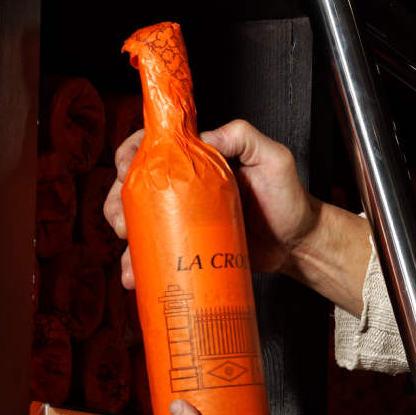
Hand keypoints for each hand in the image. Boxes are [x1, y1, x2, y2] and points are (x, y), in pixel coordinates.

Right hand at [104, 119, 369, 312]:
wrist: (298, 244)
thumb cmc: (288, 198)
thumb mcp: (273, 158)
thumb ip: (243, 137)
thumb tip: (206, 137)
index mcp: (197, 160)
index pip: (154, 148)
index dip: (130, 155)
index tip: (125, 169)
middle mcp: (185, 188)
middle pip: (137, 187)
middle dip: (117, 201)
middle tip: (121, 220)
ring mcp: (184, 220)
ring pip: (140, 223)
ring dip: (124, 237)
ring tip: (126, 252)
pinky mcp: (189, 249)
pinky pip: (157, 256)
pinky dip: (140, 267)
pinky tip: (134, 278)